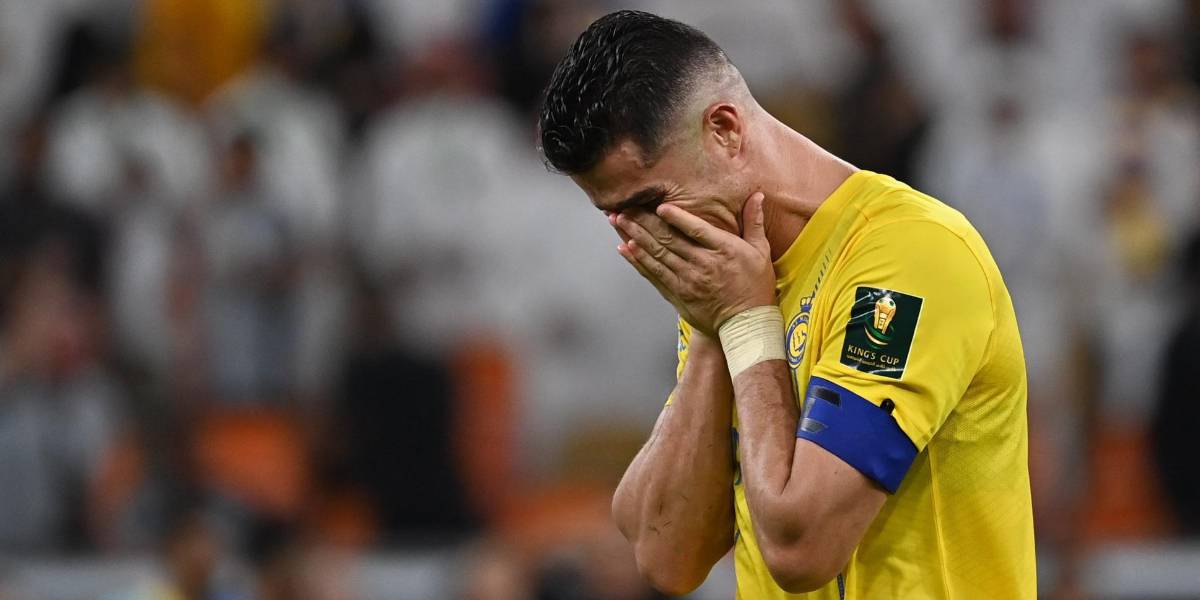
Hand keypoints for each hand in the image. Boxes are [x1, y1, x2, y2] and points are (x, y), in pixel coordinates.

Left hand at [612, 192, 775, 335]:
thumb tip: (757, 196)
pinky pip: (654, 275)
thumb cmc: (755, 286)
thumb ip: (754, 222)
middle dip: (644, 222)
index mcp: (724, 250)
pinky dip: (638, 261)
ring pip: (657, 255)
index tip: (659, 206)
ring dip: (634, 236)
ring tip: (618, 221)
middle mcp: (703, 265)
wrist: (745, 325)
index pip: (696, 230)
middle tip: (625, 207)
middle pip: (669, 240)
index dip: (676, 218)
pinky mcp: (677, 294)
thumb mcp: (760, 252)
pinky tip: (624, 248)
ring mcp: (688, 281)